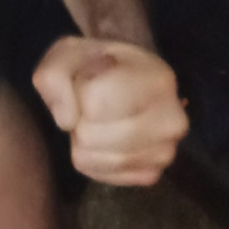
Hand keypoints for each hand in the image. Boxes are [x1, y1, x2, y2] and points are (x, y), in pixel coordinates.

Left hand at [32, 36, 189, 185]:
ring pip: (94, 157)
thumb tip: (66, 120)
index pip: (95, 100)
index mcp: (158, 79)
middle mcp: (172, 119)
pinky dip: (92, 159)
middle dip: (79, 119)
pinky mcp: (151, 174)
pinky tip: (102, 139)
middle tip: (90, 104)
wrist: (122, 79)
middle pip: (91, 135)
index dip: (77, 90)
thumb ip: (55, 75)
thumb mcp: (67, 53)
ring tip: (97, 119)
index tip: (87, 80)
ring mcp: (165, 152)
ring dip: (82, 140)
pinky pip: (100, 174)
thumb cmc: (95, 65)